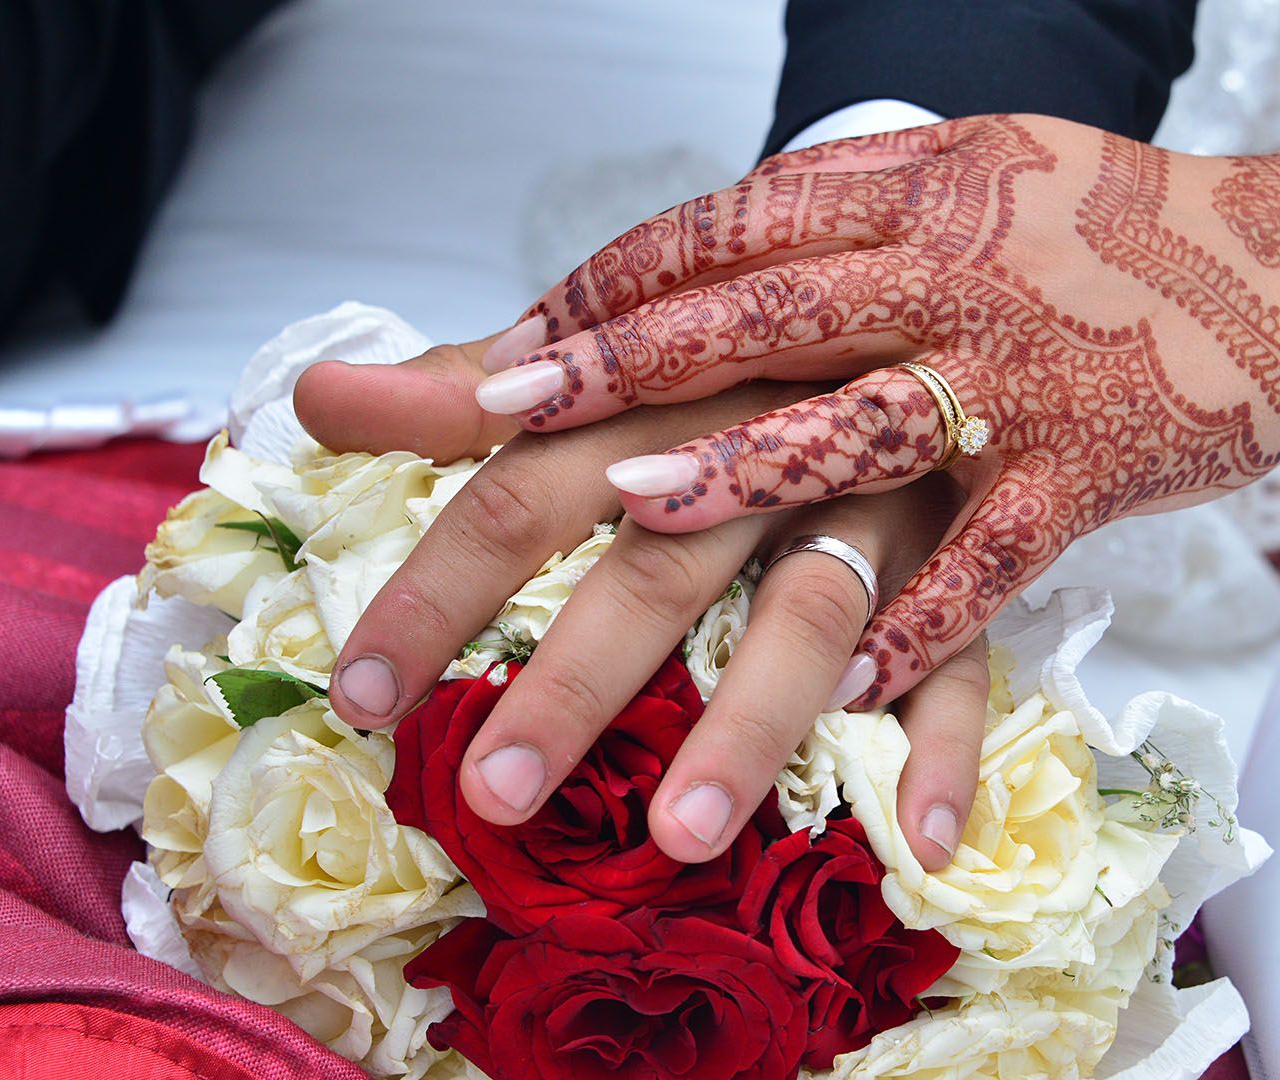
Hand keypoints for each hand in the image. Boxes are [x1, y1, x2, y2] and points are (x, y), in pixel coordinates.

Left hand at [293, 372, 986, 868]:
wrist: (918, 290)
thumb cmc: (726, 358)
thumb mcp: (599, 356)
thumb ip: (459, 390)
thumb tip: (310, 400)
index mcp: (658, 390)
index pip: (528, 483)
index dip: (441, 587)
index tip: (360, 692)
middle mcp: (764, 446)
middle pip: (661, 564)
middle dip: (575, 681)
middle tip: (493, 793)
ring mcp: (875, 503)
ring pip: (811, 614)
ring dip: (747, 725)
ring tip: (676, 837)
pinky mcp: (968, 554)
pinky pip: (969, 651)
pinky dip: (946, 743)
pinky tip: (919, 835)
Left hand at [462, 114, 1279, 704]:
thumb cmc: (1102, 230)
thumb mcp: (964, 186)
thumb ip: (824, 227)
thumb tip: (675, 273)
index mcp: (902, 198)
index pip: (719, 236)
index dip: (605, 293)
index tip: (504, 361)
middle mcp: (943, 276)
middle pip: (748, 325)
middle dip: (616, 376)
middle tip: (498, 422)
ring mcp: (1015, 376)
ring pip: (856, 435)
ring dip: (741, 482)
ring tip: (637, 519)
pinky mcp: (1090, 472)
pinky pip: (989, 565)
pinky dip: (917, 636)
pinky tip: (838, 699)